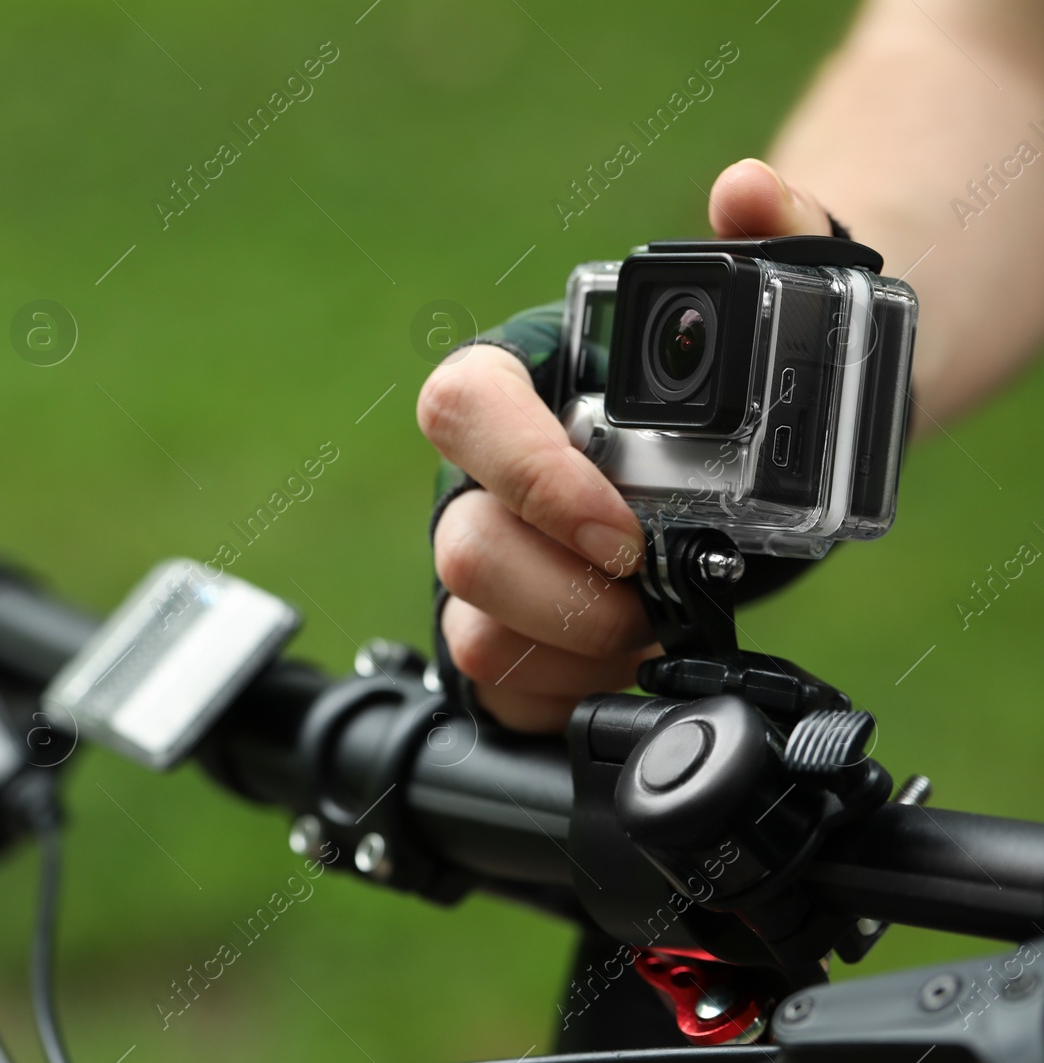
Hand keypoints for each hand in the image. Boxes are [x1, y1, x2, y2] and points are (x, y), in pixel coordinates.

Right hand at [418, 158, 833, 732]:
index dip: (527, 472)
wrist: (762, 469)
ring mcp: (491, 560)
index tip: (620, 525)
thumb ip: (777, 234)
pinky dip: (563, 693)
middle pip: (460, 542)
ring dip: (569, 644)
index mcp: (524, 385)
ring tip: (647, 630)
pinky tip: (626, 666)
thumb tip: (744, 190)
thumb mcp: (783, 306)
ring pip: (471, 625)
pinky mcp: (511, 635)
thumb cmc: (752, 385)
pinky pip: (498, 685)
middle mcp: (485, 478)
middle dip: (561, 590)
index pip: (462, 406)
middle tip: (648, 592)